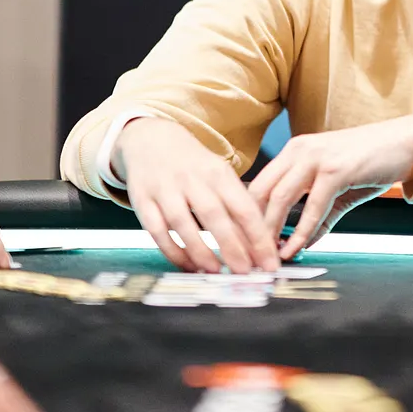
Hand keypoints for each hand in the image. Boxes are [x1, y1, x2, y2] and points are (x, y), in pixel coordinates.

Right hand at [114, 116, 277, 272]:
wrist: (150, 139)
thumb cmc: (193, 164)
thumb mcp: (219, 175)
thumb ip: (236, 206)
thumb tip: (258, 245)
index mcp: (218, 173)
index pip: (244, 207)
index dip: (258, 238)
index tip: (268, 262)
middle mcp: (192, 180)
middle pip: (214, 215)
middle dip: (232, 247)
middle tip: (245, 272)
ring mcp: (165, 190)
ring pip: (183, 224)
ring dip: (201, 251)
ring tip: (216, 272)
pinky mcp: (143, 201)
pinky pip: (157, 231)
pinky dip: (173, 251)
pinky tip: (188, 265)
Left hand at [250, 113, 412, 258]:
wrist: (408, 143)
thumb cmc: (374, 161)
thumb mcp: (339, 188)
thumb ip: (320, 216)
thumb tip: (302, 244)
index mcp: (295, 151)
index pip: (258, 185)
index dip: (246, 216)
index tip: (245, 242)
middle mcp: (299, 150)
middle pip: (260, 192)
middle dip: (251, 228)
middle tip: (250, 257)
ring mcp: (317, 157)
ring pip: (280, 198)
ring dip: (270, 232)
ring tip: (268, 258)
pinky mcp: (336, 169)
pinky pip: (313, 205)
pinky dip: (302, 230)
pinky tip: (297, 248)